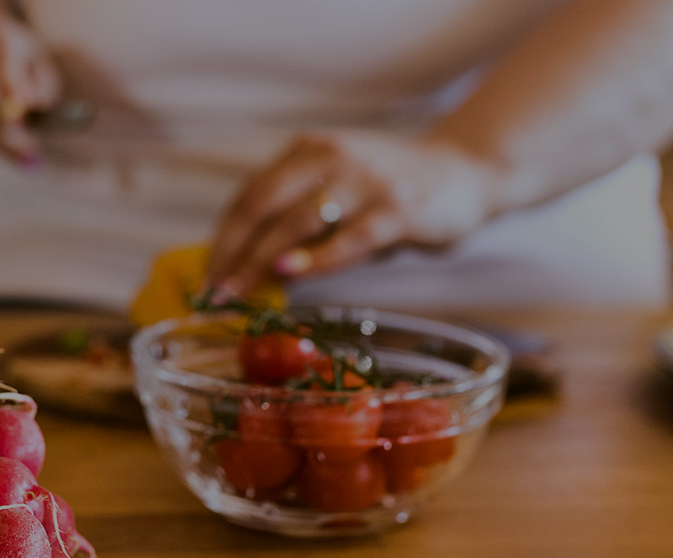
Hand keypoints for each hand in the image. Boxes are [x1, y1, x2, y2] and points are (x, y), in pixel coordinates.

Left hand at [205, 130, 501, 294]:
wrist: (466, 172)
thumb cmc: (390, 192)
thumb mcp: (339, 190)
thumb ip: (298, 218)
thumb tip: (247, 270)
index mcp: (309, 150)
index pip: (251, 193)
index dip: (224, 236)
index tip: (207, 275)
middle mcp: (333, 157)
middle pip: (265, 204)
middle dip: (233, 251)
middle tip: (215, 292)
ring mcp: (366, 182)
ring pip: (299, 222)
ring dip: (260, 260)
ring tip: (238, 292)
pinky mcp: (398, 210)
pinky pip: (350, 238)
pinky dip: (315, 259)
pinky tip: (288, 274)